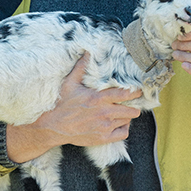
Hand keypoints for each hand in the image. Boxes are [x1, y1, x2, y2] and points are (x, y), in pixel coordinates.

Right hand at [6, 53, 141, 162]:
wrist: (53, 127)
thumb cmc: (62, 104)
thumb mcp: (70, 84)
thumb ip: (81, 68)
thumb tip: (87, 53)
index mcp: (99, 98)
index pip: (126, 94)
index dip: (135, 92)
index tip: (138, 90)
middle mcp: (104, 113)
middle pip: (132, 110)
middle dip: (134, 105)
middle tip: (131, 102)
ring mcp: (104, 127)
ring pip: (128, 120)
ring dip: (127, 115)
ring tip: (122, 111)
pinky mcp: (103, 138)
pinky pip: (123, 133)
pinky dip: (123, 128)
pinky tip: (118, 123)